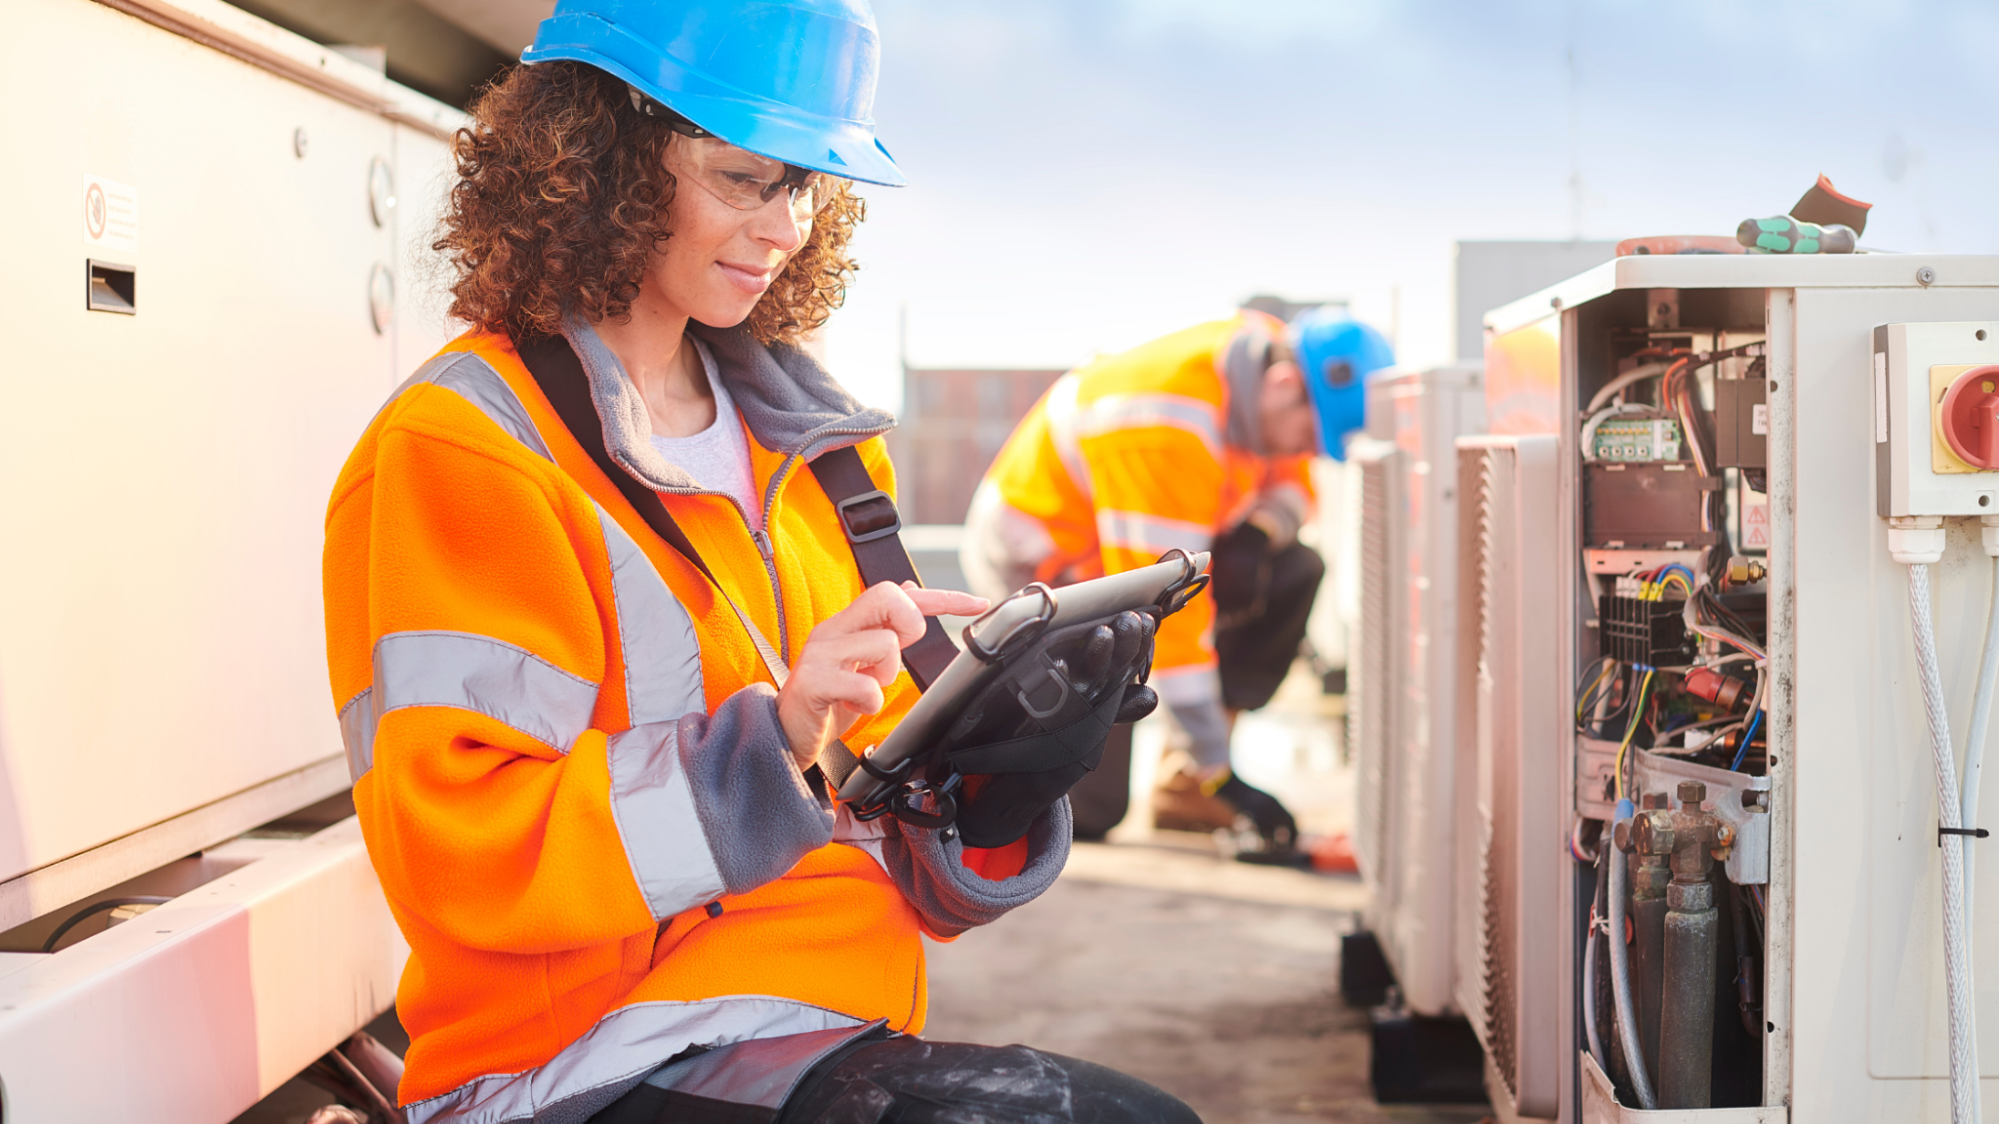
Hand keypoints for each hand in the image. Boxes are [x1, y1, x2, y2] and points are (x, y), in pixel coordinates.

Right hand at [776, 582, 987, 769]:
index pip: (899, 593)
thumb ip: (884, 630)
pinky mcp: (813, 682)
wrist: (782, 737)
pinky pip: (866, 685)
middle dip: (909, 625)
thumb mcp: (861, 664)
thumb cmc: (826, 702)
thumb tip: (911, 591)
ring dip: (885, 676)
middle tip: (892, 660)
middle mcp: (833, 630)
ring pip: (885, 644)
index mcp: (847, 625)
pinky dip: (869, 701)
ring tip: (862, 691)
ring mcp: (821, 654)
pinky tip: (851, 706)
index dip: (942, 596)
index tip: (977, 603)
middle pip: (888, 595)